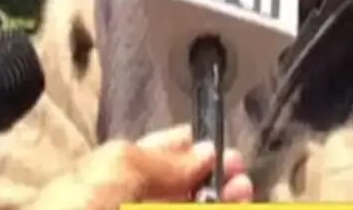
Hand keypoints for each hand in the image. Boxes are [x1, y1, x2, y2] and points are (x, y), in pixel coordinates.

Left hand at [29, 125, 252, 208]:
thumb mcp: (113, 169)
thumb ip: (160, 159)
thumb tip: (204, 153)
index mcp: (110, 179)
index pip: (157, 156)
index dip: (191, 148)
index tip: (221, 148)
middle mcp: (129, 205)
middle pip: (181, 190)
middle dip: (214, 179)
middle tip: (240, 176)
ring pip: (190, 209)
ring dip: (220, 202)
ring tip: (242, 196)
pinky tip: (229, 207)